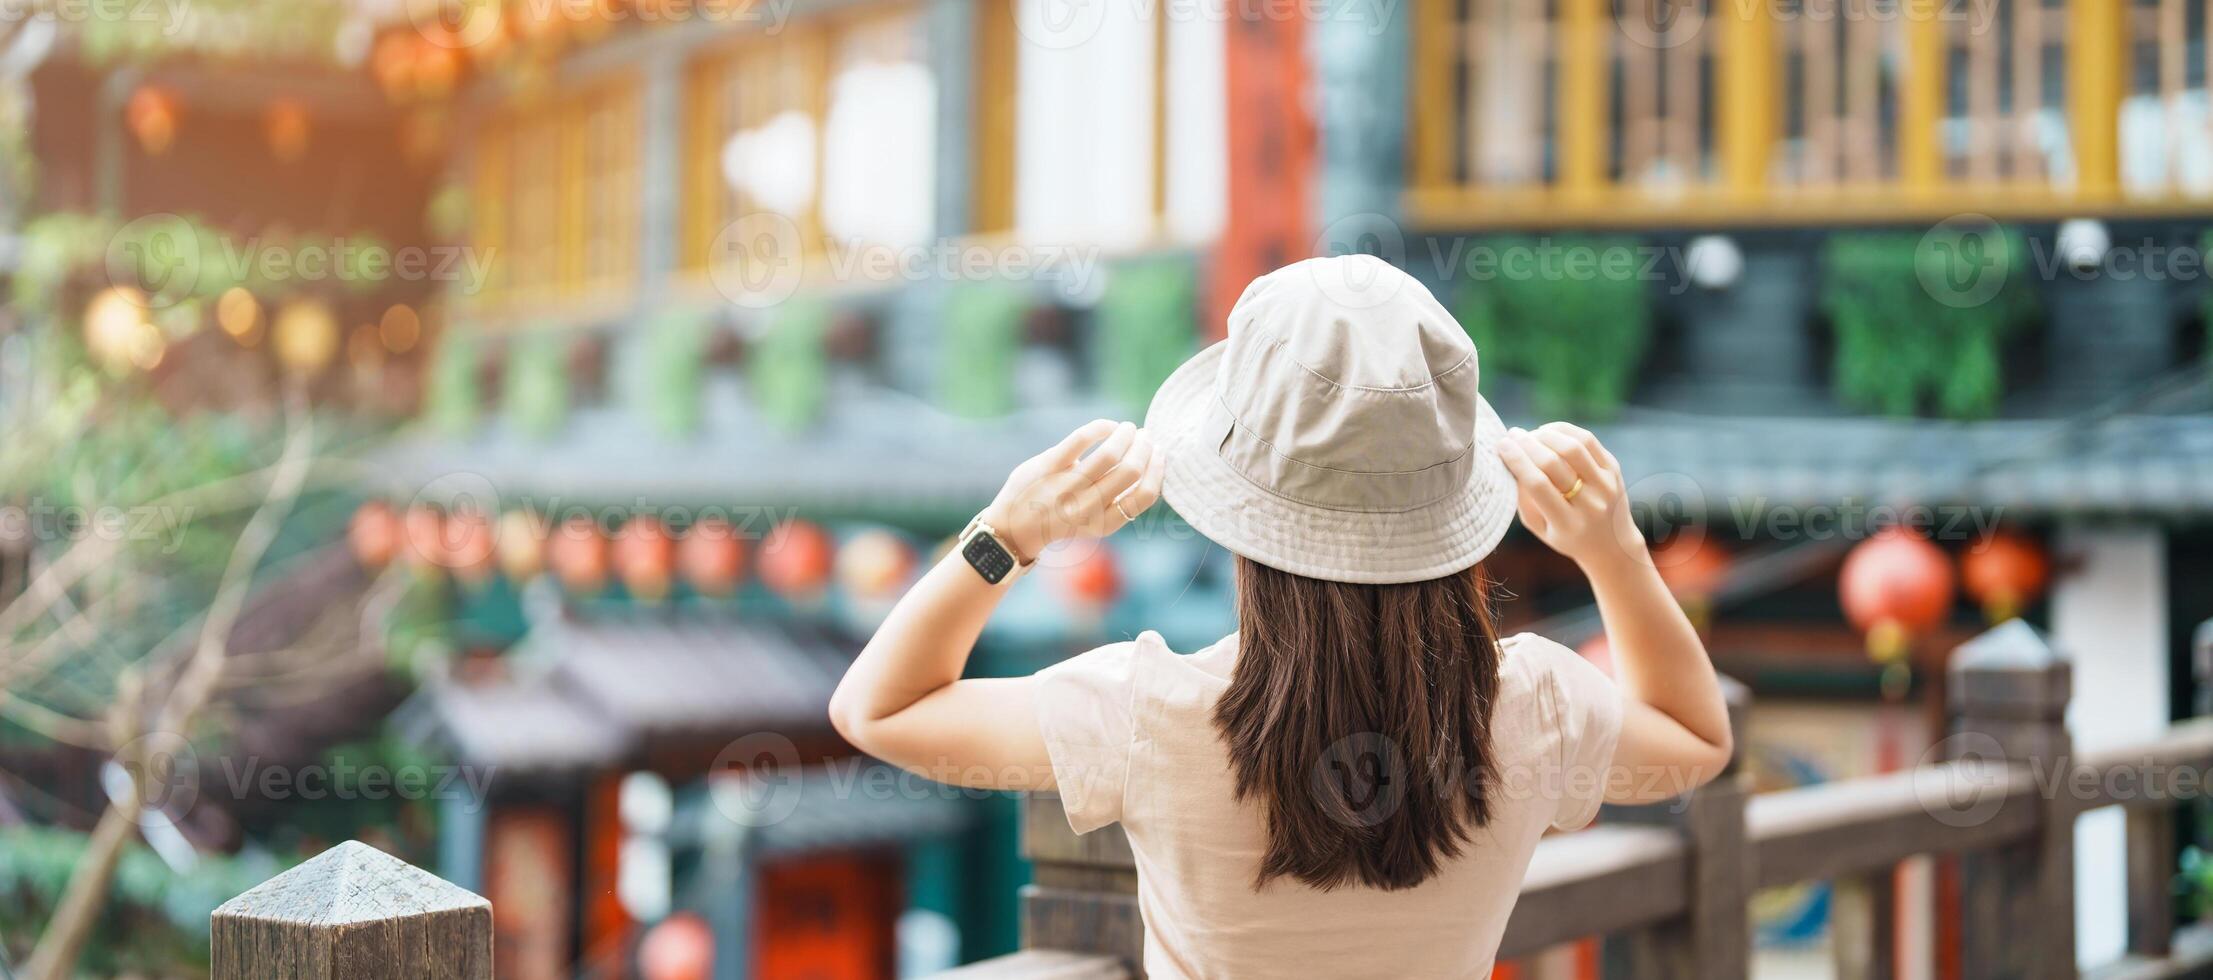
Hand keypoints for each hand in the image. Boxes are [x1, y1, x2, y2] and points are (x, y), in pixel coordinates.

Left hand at [979, 420, 1165, 561]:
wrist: (1014, 528)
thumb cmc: (1060, 518)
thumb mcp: (1094, 520)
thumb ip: (1117, 499)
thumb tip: (1148, 464)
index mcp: (1104, 523)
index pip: (1144, 496)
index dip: (1158, 470)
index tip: (1159, 453)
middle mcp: (1087, 508)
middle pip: (1131, 471)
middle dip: (1145, 448)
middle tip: (1146, 437)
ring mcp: (1066, 487)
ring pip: (1110, 454)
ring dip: (1127, 435)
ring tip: (1129, 428)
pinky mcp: (1047, 467)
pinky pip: (1082, 439)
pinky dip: (1102, 427)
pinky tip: (1108, 426)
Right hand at [1497, 422, 1644, 570]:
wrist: (1612, 544)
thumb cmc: (1566, 535)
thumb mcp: (1539, 527)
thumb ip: (1522, 498)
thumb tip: (1508, 459)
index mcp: (1568, 524)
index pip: (1538, 485)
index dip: (1517, 461)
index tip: (1501, 446)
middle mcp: (1591, 504)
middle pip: (1553, 463)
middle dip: (1527, 444)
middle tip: (1511, 435)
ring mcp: (1606, 484)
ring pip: (1572, 446)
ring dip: (1545, 434)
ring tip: (1529, 435)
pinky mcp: (1614, 468)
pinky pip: (1587, 440)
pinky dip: (1563, 430)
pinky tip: (1548, 432)